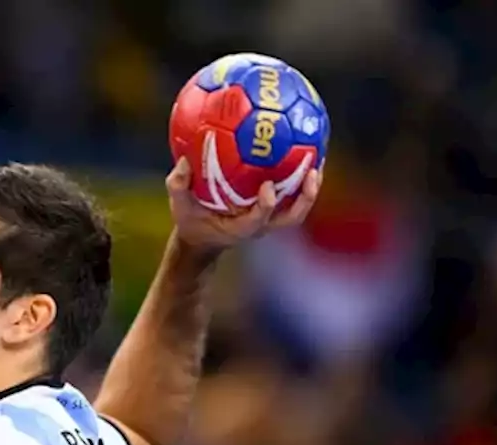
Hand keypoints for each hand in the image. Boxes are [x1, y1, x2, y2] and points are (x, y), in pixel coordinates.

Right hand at [167, 157, 321, 253]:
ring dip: (310, 188)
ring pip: (297, 209)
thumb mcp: (178, 206)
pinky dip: (301, 179)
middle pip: (291, 218)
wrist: (201, 239)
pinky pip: (292, 197)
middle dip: (305, 198)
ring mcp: (268, 220)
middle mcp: (259, 226)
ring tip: (318, 161)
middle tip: (313, 172)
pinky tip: (304, 153)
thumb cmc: (191, 221)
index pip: (257, 221)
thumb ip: (178, 185)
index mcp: (239, 229)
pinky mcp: (272, 212)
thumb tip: (185, 160)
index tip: (268, 186)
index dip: (265, 206)